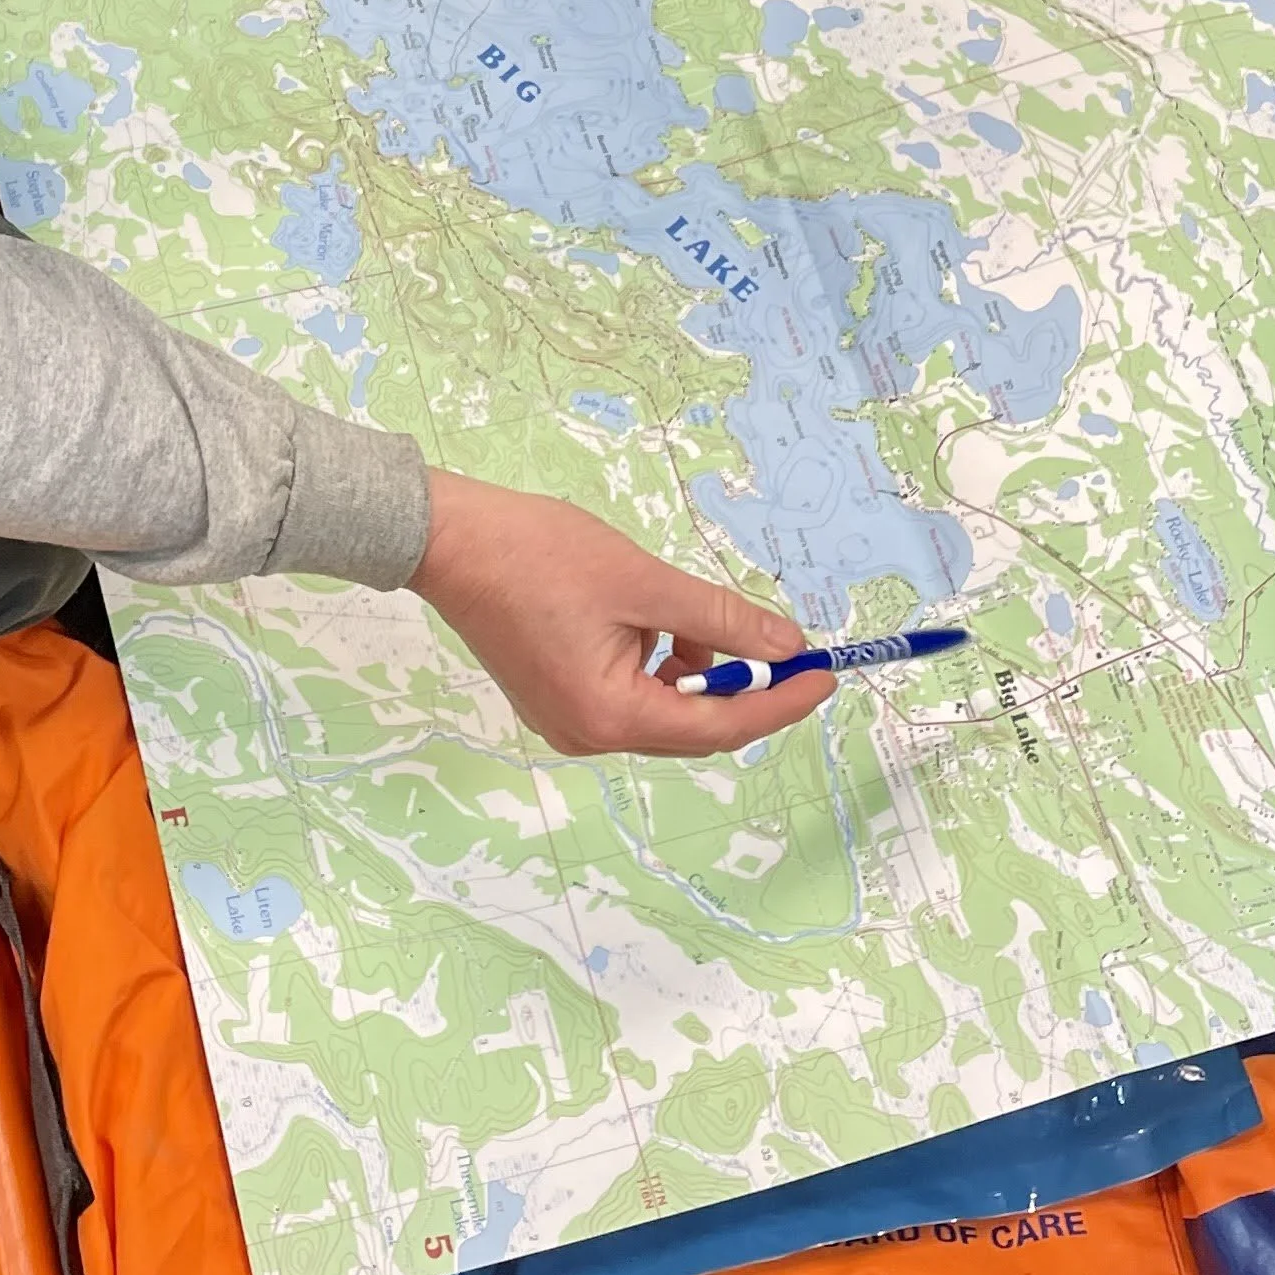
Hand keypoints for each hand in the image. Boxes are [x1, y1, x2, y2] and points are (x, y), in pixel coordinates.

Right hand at [410, 469, 835, 756]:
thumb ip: (719, 620)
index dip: (780, 703)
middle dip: (739, 683)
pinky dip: (654, 661)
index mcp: (610, 717)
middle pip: (690, 725)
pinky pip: (627, 691)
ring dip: (691, 665)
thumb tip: (786, 645)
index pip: (720, 728)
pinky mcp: (553, 695)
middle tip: (779, 640)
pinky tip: (646, 616)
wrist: (448, 539)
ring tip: (680, 608)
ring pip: (659, 705)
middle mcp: (588, 734)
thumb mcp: (643, 583)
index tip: (826, 676)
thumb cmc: (539, 555)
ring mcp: (566, 719)